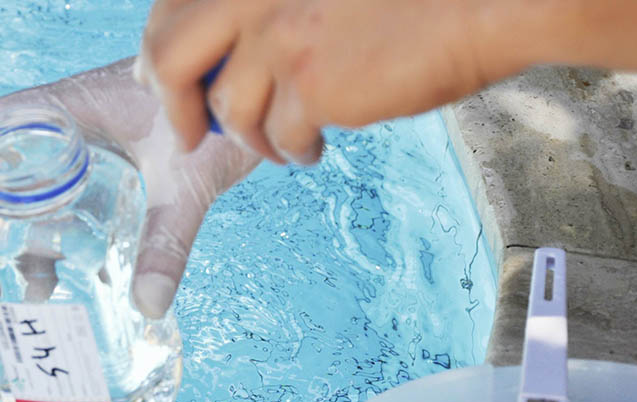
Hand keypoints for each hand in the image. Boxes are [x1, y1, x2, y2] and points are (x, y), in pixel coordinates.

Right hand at [0, 58, 259, 318]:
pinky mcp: (105, 159)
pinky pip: (64, 194)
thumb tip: (146, 305)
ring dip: (30, 238)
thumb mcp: (186, 184)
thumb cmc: (214, 115)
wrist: (249, 89)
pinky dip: (60, 233)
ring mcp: (82, 140)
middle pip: (3, 173)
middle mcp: (63, 121)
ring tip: (39, 290)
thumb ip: (167, 242)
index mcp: (63, 108)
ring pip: (33, 190)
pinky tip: (75, 275)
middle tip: (6, 278)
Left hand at [137, 0, 539, 163]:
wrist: (482, 1)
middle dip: (172, 105)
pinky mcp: (313, 85)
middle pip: (172, 58)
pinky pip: (280, 137)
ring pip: (230, 111)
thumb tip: (220, 55)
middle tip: (187, 134)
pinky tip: (313, 148)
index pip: (172, 9)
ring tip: (281, 144)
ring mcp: (281, 39)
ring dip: (251, 138)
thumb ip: (266, 9)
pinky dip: (293, 150)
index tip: (155, 78)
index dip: (157, 49)